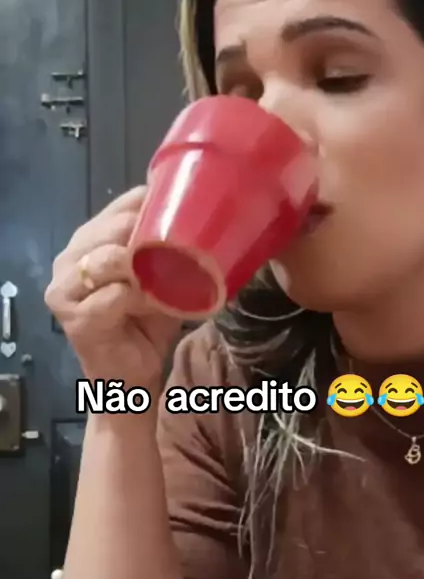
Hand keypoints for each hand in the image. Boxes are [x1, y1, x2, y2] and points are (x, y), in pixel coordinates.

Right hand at [45, 186, 180, 389]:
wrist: (130, 374)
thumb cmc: (145, 322)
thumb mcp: (161, 277)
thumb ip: (167, 248)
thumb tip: (204, 215)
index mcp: (89, 239)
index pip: (122, 205)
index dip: (156, 207)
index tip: (189, 218)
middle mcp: (70, 257)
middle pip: (115, 227)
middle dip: (151, 239)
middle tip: (180, 257)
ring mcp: (65, 287)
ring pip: (110, 258)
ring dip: (144, 270)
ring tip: (163, 284)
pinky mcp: (73, 317)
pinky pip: (115, 296)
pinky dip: (140, 300)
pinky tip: (152, 307)